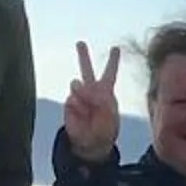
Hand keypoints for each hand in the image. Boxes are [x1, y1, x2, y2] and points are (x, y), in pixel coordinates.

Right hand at [62, 40, 122, 162]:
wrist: (91, 143)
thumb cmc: (105, 129)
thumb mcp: (110, 114)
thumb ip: (98, 99)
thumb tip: (79, 87)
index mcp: (106, 92)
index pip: (110, 72)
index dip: (113, 60)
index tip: (116, 48)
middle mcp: (91, 90)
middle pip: (87, 70)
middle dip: (83, 56)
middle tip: (80, 42)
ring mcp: (79, 96)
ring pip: (76, 83)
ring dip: (84, 91)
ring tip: (89, 105)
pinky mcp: (69, 104)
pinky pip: (73, 100)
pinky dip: (79, 107)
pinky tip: (83, 114)